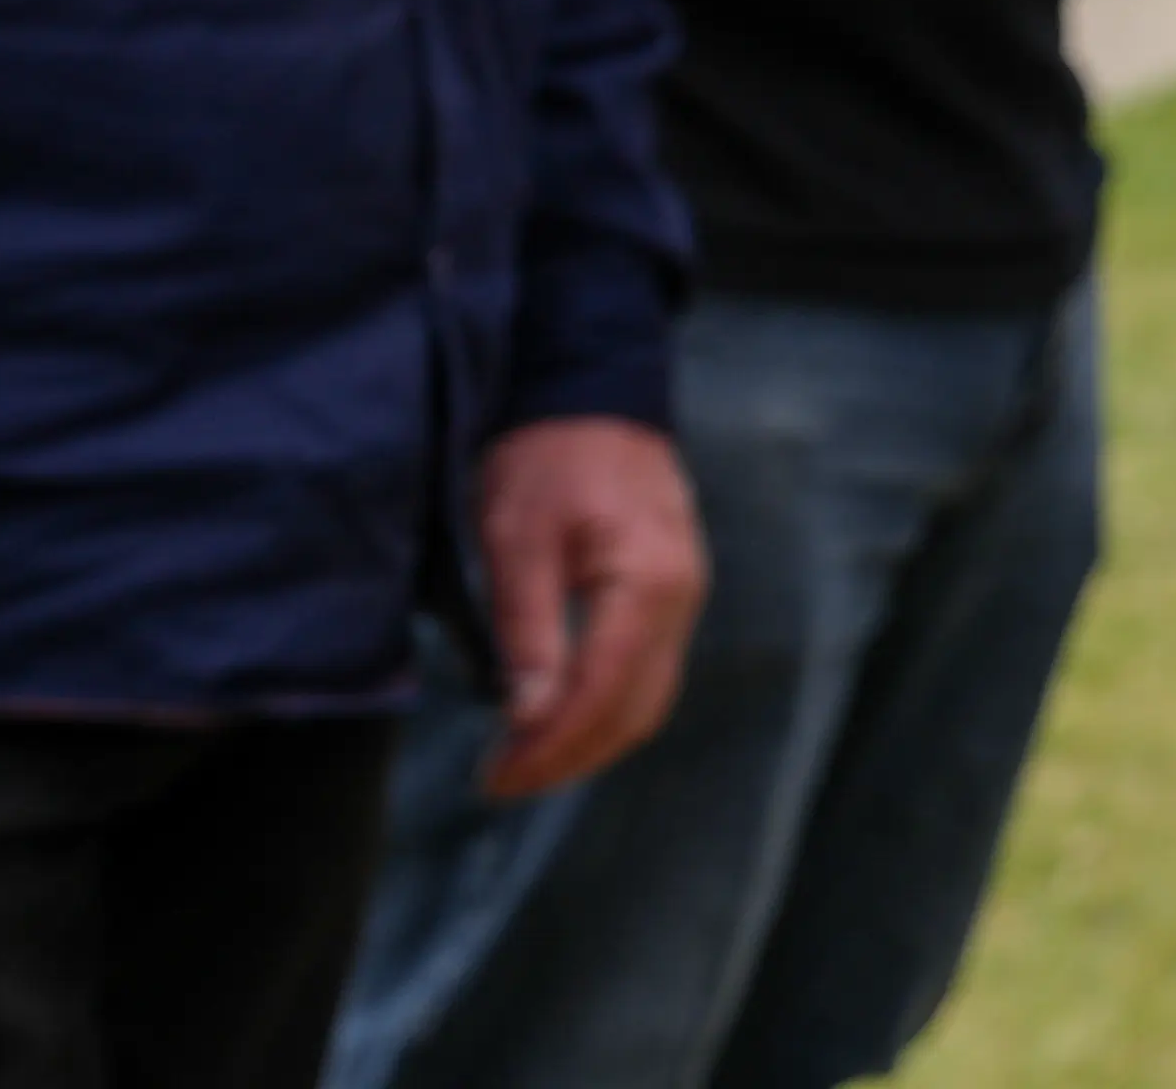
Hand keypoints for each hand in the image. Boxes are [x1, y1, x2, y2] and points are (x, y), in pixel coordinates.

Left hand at [473, 415, 709, 799]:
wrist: (594, 395)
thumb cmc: (547, 459)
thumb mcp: (517, 538)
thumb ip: (527, 629)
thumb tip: (527, 718)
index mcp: (647, 583)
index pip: (601, 693)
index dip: (548, 747)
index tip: (491, 779)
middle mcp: (681, 597)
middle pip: (634, 709)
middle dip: (566, 757)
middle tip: (496, 781)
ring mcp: (684, 596)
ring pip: (647, 698)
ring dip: (586, 741)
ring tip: (520, 760)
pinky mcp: (671, 594)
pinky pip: (648, 673)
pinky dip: (604, 709)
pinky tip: (556, 716)